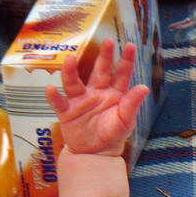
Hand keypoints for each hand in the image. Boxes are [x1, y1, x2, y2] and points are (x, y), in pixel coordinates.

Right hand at [45, 39, 149, 155]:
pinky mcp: (67, 112)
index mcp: (114, 94)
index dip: (126, 60)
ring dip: (71, 71)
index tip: (131, 45)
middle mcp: (96, 93)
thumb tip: (144, 87)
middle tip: (107, 41)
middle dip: (103, 57)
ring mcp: (81, 101)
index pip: (121, 74)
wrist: (95, 155)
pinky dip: (54, 96)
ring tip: (70, 59)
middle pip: (99, 71)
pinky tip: (51, 89)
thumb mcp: (125, 120)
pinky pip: (59, 102)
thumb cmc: (112, 136)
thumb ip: (132, 104)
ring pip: (74, 82)